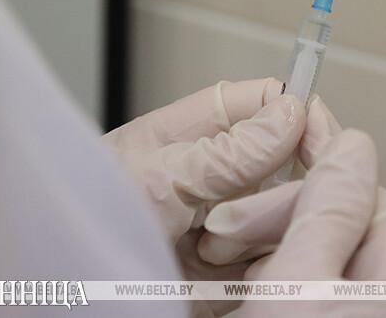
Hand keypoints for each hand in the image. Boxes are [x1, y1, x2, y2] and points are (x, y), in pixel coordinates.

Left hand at [102, 78, 305, 315]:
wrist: (66, 283)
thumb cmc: (86, 216)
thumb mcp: (159, 176)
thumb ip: (229, 151)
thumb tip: (292, 114)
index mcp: (199, 130)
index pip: (270, 102)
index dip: (300, 114)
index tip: (319, 140)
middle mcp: (222, 172)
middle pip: (291, 164)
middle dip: (275, 190)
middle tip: (235, 213)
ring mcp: (231, 220)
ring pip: (289, 214)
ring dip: (259, 233)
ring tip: (207, 248)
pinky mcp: (234, 266)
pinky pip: (274, 258)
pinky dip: (260, 268)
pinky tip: (224, 274)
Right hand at [199, 96, 385, 317]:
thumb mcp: (298, 284)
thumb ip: (327, 213)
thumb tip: (352, 145)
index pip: (371, 200)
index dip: (319, 172)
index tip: (288, 135)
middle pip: (344, 227)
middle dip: (279, 218)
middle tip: (227, 225)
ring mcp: (371, 312)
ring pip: (322, 257)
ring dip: (270, 249)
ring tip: (225, 257)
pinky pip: (312, 286)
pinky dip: (276, 278)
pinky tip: (244, 286)